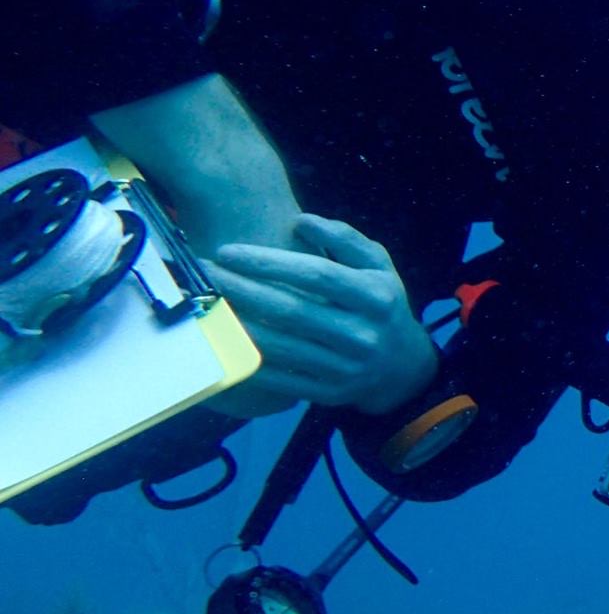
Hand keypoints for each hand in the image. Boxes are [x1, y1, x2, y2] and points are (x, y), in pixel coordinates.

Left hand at [203, 215, 438, 414]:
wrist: (402, 368)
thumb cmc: (381, 305)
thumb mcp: (379, 266)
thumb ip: (345, 239)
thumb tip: (301, 221)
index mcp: (375, 297)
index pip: (316, 275)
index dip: (269, 262)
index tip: (227, 251)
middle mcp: (362, 334)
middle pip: (290, 310)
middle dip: (240, 289)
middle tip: (201, 273)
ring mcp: (344, 368)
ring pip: (278, 346)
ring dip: (234, 325)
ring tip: (203, 303)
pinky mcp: (327, 393)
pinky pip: (278, 378)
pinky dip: (246, 360)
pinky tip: (219, 340)